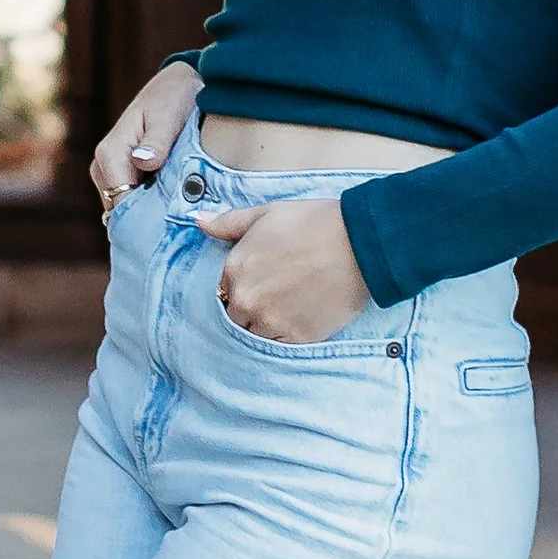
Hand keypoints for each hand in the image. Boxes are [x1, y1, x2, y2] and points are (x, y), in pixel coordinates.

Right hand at [91, 62, 198, 213]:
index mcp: (110, 153)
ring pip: (127, 210)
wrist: (176, 85)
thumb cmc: (173, 96)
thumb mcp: (169, 115)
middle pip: (121, 211)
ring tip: (181, 217)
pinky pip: (133, 203)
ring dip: (151, 215)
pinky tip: (175, 209)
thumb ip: (158, 141)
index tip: (173, 228)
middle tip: (182, 228)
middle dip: (148, 220)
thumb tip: (143, 162)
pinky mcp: (123, 178)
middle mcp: (103, 167)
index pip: (121, 201)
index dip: (145, 219)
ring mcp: (110, 174)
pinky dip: (152, 208)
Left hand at [195, 192, 370, 343]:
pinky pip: (281, 344)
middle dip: (253, 309)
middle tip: (282, 294)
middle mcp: (246, 300)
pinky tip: (304, 315)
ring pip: (257, 334)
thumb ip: (229, 223)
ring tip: (294, 305)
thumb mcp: (266, 214)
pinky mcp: (296, 338)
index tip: (265, 280)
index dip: (244, 287)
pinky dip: (289, 334)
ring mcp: (270, 322)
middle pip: (237, 317)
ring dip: (269, 324)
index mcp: (235, 270)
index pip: (225, 291)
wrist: (359, 244)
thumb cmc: (314, 224)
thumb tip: (198, 221)